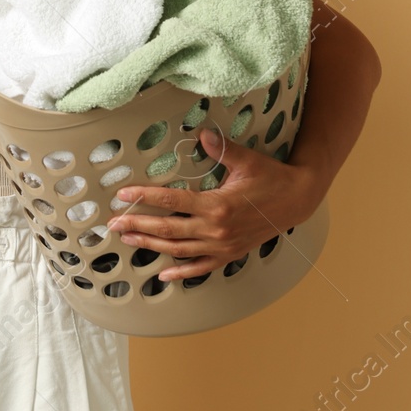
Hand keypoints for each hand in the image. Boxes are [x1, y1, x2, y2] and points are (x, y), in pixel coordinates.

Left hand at [104, 127, 324, 280]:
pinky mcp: (229, 254)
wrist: (297, 200)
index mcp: (217, 205)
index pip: (172, 200)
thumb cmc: (272, 178)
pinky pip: (201, 267)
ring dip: (151, 246)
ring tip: (128, 240)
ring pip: (178, 249)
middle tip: (113, 223)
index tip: (123, 194)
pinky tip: (164, 275)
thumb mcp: (247, 160)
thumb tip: (202, 135)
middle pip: (167, 229)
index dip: (145, 197)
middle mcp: (216, 230)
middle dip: (137, 225)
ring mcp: (221, 246)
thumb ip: (222, 149)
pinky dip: (181, 272)